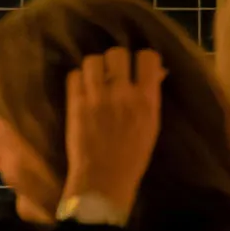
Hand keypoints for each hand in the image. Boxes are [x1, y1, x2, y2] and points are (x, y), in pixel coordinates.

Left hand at [61, 47, 164, 214]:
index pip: (147, 57)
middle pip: (117, 53)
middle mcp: (122, 93)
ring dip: (95, 67)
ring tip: (96, 79)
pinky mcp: (75, 103)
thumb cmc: (134, 154)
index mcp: (146, 99)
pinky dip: (78, 78)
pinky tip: (83, 89)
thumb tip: (156, 72)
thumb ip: (151, 95)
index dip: (142, 58)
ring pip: (92, 60)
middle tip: (115, 72)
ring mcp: (96, 97)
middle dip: (116, 60)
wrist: (103, 177)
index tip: (139, 66)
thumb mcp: (152, 124)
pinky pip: (73, 75)